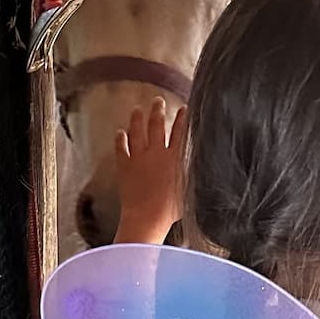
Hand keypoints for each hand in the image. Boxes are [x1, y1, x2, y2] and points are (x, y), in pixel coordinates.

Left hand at [114, 99, 186, 244]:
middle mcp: (156, 153)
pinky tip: (120, 132)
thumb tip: (199, 168)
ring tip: (137, 110)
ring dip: (137, 119)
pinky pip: (121, 148)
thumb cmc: (171, 209)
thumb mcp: (189, 191)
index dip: (182, 119)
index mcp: (175, 158)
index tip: (184, 108)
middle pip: (157, 126)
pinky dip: (120, 139)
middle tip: (158, 101)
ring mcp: (138, 158)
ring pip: (137, 132)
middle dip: (158, 111)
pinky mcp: (124, 167)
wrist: (147, 217)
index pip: (180, 133)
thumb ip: (192, 175)